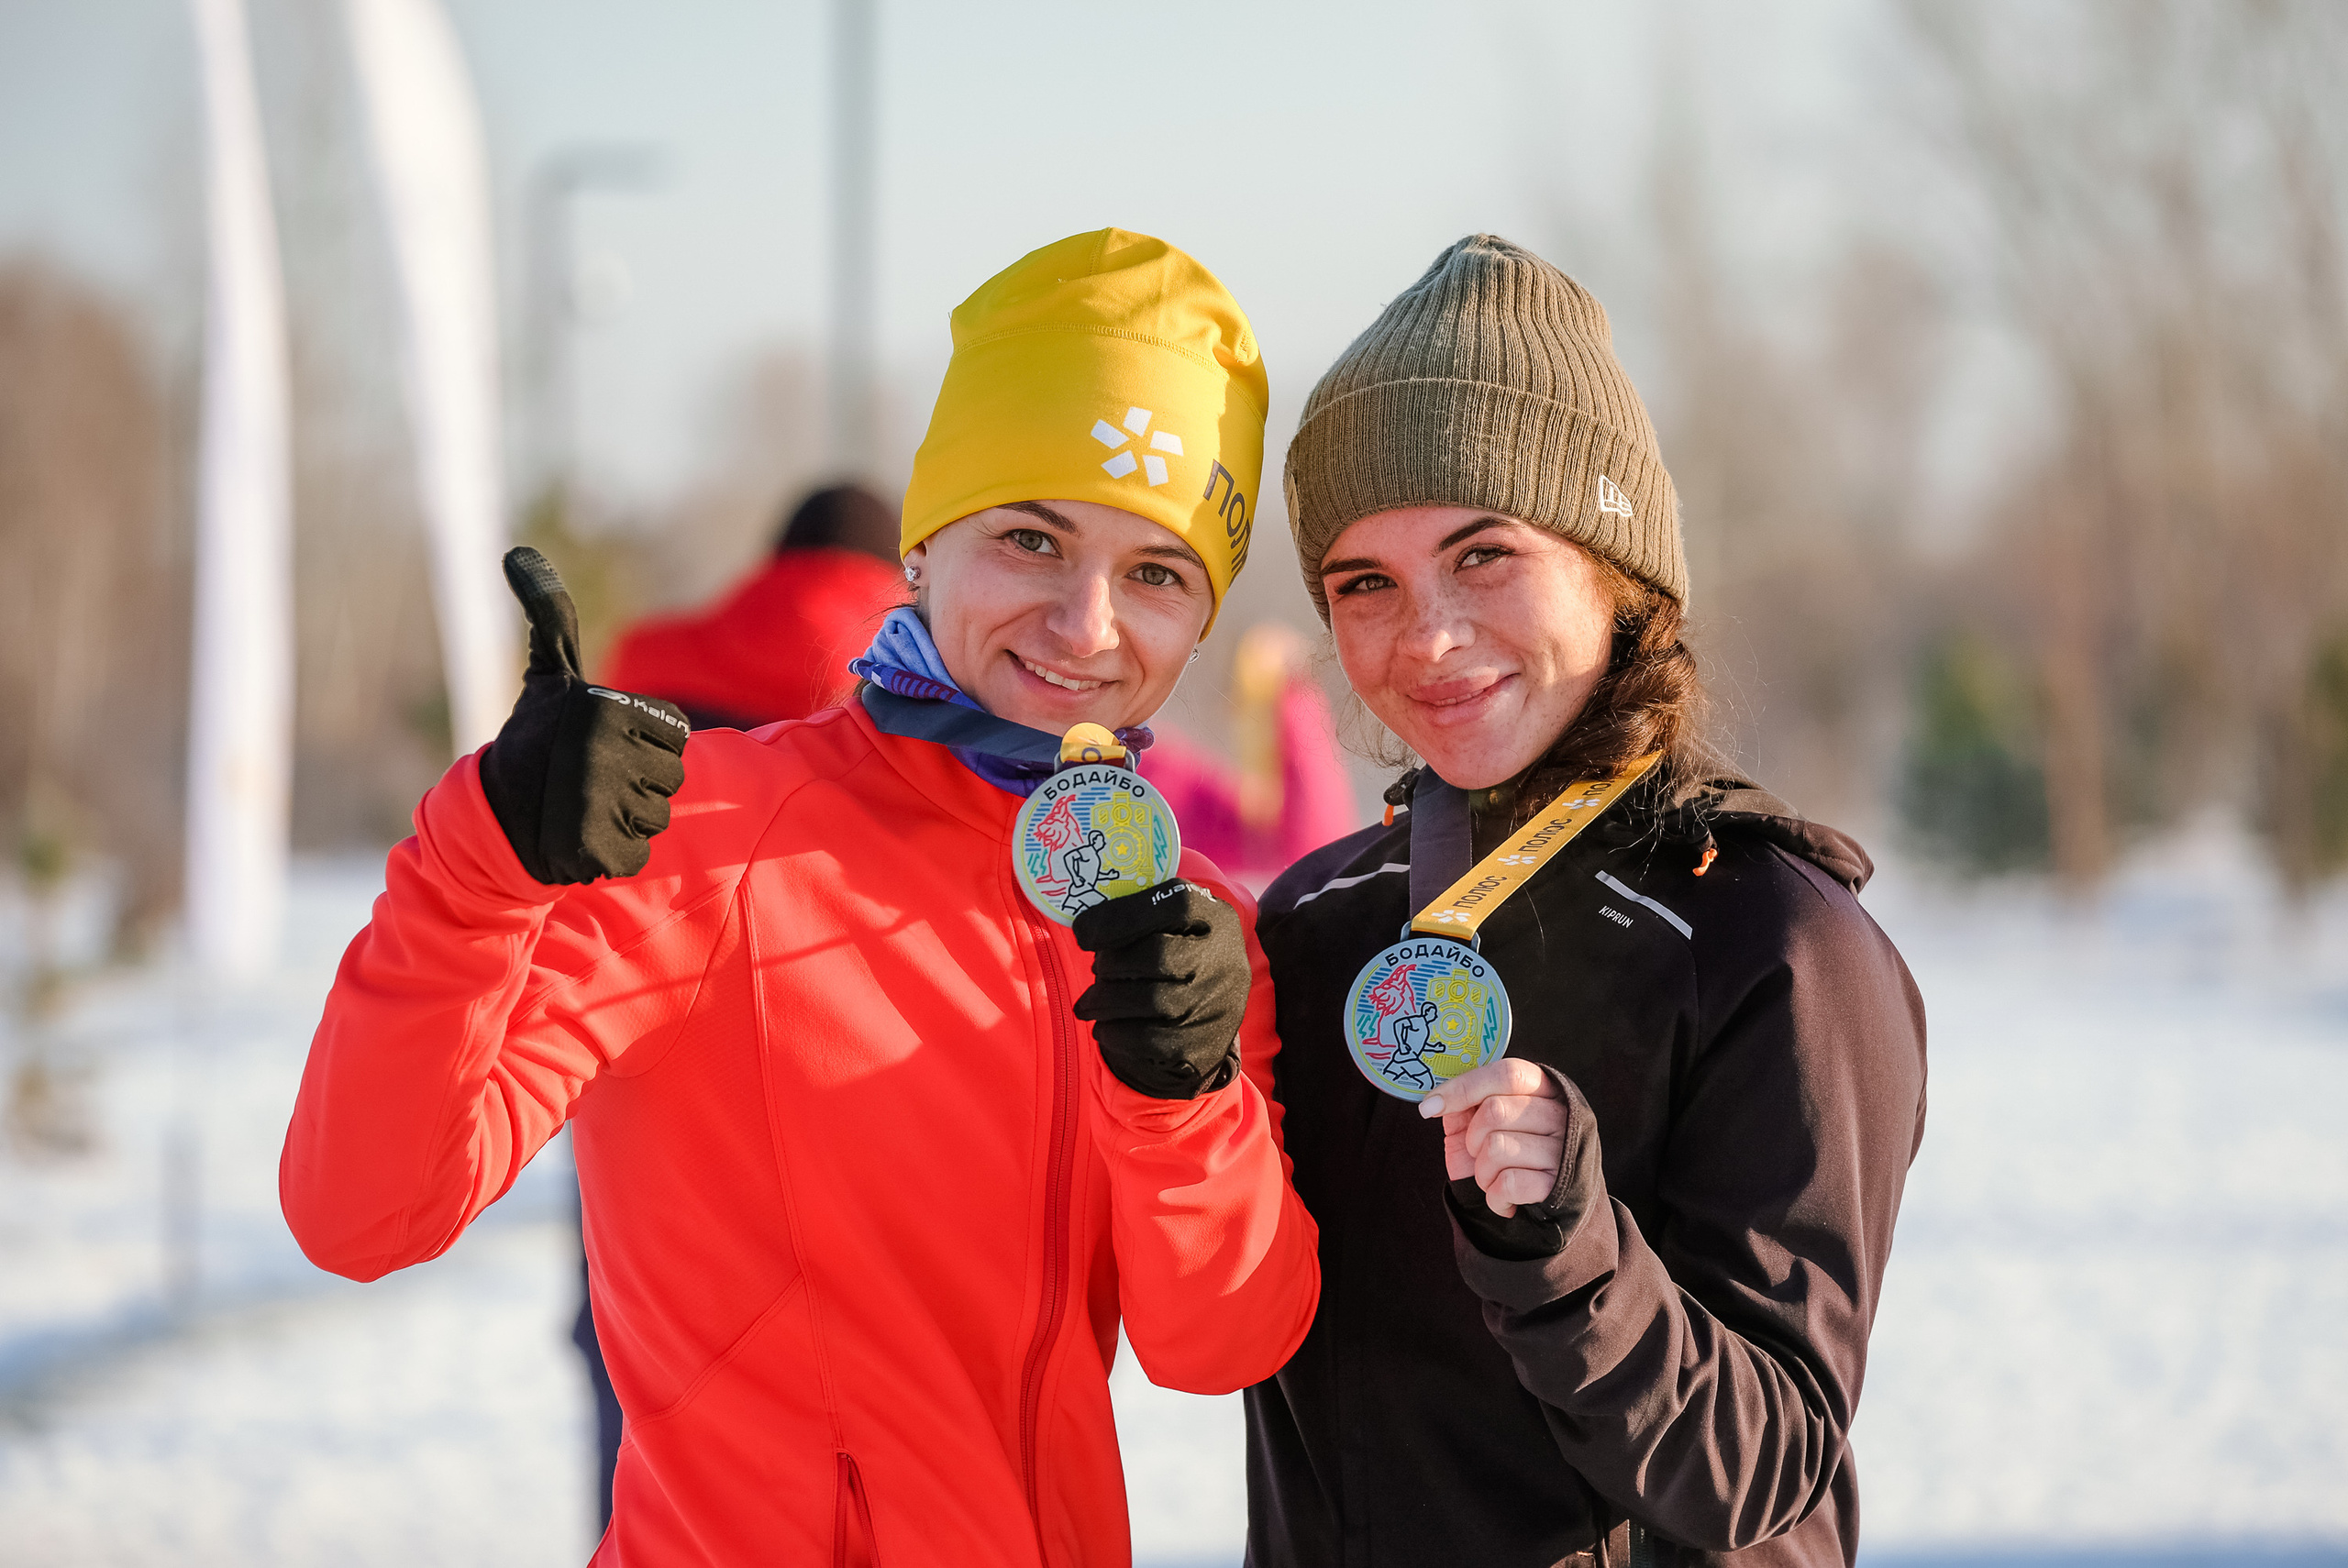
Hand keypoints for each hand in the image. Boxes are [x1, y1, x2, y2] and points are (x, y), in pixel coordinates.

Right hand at [478, 547, 689, 884]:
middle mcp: (605, 753)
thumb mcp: (546, 673)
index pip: (675, 740)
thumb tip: (519, 554)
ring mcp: (601, 802)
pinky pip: (635, 854)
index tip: (600, 746)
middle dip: (638, 785)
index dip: (643, 748)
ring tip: (585, 805)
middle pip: (671, 780)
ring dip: (626, 818)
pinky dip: (612, 852)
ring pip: (656, 817)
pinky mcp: (597, 849)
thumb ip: (550, 616)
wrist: (492, 815)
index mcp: (608, 709)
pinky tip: (580, 837)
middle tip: (591, 779)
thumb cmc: (531, 739)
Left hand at [1070, 880, 1248, 1100]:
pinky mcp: (1204, 1045)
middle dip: (1112, 964)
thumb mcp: (1170, 927)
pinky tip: (1104, 1028)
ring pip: (1151, 1000)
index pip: (1174, 904)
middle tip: (1096, 969)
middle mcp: (1225, 960)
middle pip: (1158, 956)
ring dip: (1105, 1001)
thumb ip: (1138, 917)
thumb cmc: (1176, 958)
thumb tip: (1087, 927)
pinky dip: (1116, 1033)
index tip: (1081, 933)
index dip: (1121, 917)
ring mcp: (1219, 1005)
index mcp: (1216, 918)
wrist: (1209, 1017)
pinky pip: (1150, 1039)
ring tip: (1088, 1003)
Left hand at [1420, 1058, 1564, 1217]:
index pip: (1507, 1074)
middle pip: (1496, 1110)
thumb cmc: (1504, 1156)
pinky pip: (1509, 1183)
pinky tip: (1502, 1198)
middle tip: (1478, 1153)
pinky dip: (1494, 1196)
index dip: (1463, 1087)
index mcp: (1544, 1089)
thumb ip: (1467, 1103)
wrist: (1534, 1207)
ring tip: (1493, 1177)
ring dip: (1482, 1171)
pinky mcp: (1557, 1185)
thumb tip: (1435, 1100)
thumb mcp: (1482, 1123)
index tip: (1430, 1105)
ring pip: (1497, 1147)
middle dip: (1472, 1138)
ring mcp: (1563, 1150)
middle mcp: (1561, 1115)